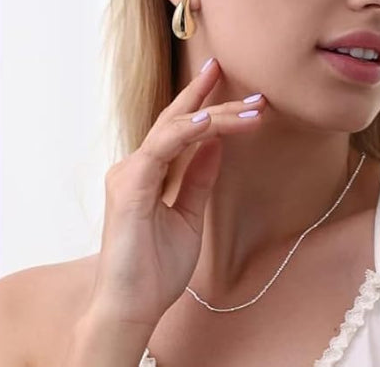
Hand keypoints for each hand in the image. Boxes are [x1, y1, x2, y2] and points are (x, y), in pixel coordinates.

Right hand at [89, 57, 265, 326]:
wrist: (133, 308)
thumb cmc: (156, 267)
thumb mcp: (189, 214)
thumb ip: (198, 178)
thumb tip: (216, 145)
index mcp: (149, 172)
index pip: (177, 127)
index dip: (199, 100)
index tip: (219, 76)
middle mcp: (137, 166)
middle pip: (175, 120)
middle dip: (205, 93)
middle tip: (232, 71)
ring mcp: (131, 174)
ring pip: (175, 129)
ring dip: (213, 113)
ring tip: (249, 106)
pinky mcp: (130, 188)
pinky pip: (160, 150)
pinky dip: (185, 132)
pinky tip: (209, 121)